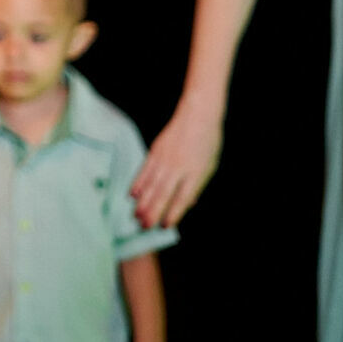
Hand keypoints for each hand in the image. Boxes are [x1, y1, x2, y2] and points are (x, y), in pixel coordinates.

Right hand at [131, 100, 221, 228]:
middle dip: (154, 211)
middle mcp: (179, 168)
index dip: (174, 212)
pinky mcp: (155, 151)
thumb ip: (197, 186)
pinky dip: (138, 183)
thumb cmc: (208, 142)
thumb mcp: (209, 166)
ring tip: (136, 216)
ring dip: (143, 201)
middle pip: (164, 193)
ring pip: (152, 184)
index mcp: (196, 173)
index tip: (166, 225)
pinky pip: (145, 170)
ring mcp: (165, 159)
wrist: (198, 115)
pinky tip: (133, 194)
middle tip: (144, 226)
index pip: (183, 197)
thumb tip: (187, 204)